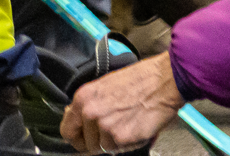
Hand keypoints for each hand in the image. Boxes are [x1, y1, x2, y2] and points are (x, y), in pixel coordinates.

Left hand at [61, 53, 180, 152]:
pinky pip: (119, 150)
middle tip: (113, 130)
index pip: (67, 131)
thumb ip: (88, 105)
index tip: (83, 139)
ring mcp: (106, 126)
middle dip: (98, 141)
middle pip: (86, 144)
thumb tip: (78, 119)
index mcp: (83, 98)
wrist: (162, 81)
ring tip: (127, 124)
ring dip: (114, 142)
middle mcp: (91, 113)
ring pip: (103, 148)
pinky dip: (128, 144)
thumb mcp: (103, 86)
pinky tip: (135, 128)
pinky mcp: (122, 137)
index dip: (76, 138)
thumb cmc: (138, 81)